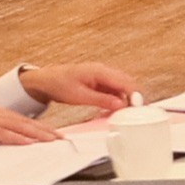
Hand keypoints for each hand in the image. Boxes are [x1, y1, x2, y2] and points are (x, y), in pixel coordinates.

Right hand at [0, 100, 54, 145]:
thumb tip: (7, 143)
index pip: (23, 120)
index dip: (40, 127)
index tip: (55, 134)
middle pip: (26, 122)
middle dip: (45, 130)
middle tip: (62, 138)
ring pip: (19, 127)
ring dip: (37, 134)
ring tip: (52, 141)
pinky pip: (3, 133)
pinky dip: (17, 138)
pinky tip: (28, 143)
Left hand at [22, 62, 139, 114]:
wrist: (46, 81)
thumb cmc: (58, 84)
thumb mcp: (80, 96)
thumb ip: (102, 100)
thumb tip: (120, 105)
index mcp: (100, 71)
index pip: (126, 82)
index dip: (135, 95)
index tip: (139, 108)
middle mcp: (104, 71)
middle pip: (128, 83)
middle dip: (133, 98)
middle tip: (134, 113)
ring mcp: (103, 75)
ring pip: (123, 87)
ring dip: (125, 100)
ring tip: (123, 114)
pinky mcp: (101, 81)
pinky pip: (115, 90)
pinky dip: (117, 99)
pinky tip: (114, 109)